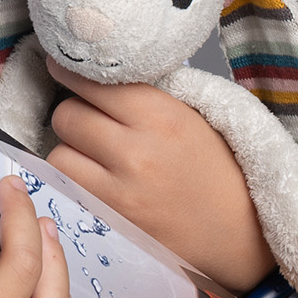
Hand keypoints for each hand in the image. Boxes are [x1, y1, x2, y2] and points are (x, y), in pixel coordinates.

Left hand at [44, 61, 274, 294]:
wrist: (239, 231)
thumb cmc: (217, 168)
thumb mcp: (190, 116)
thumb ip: (143, 94)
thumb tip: (92, 70)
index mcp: (161, 115)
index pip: (93, 82)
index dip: (71, 73)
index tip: (61, 67)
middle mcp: (137, 151)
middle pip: (67, 115)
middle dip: (73, 112)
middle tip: (88, 116)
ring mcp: (120, 190)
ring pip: (58, 153)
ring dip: (69, 148)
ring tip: (92, 151)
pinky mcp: (110, 219)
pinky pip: (67, 187)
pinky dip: (73, 178)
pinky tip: (94, 176)